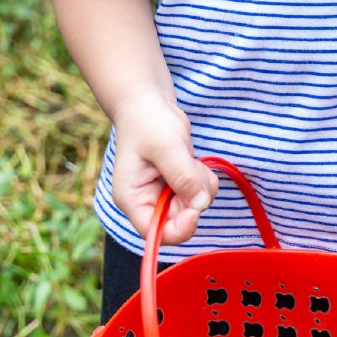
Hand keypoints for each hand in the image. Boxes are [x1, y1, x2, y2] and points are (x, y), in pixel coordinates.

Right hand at [109, 89, 217, 246]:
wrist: (149, 103)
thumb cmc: (148, 121)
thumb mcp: (166, 145)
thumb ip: (183, 176)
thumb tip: (201, 204)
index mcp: (132, 199)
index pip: (155, 233)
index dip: (180, 227)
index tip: (197, 206)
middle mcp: (146, 202)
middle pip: (179, 221)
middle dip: (194, 198)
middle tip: (193, 169)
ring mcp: (163, 195)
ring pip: (193, 208)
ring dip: (201, 187)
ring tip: (190, 160)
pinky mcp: (177, 186)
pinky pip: (200, 195)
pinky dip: (204, 180)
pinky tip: (193, 161)